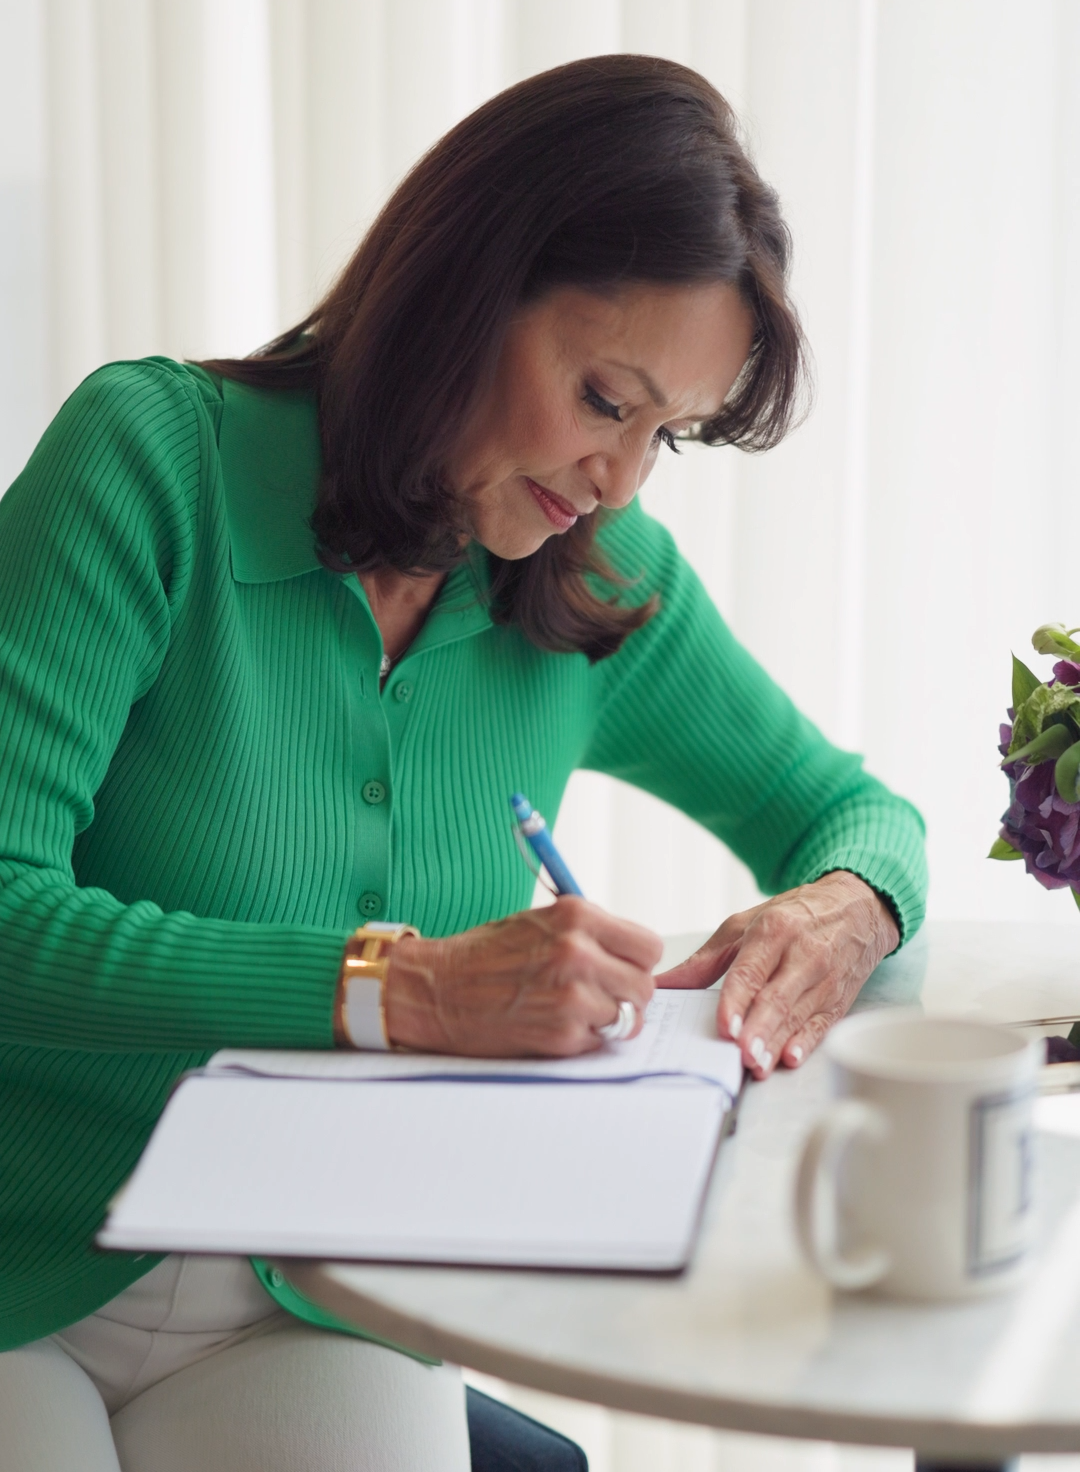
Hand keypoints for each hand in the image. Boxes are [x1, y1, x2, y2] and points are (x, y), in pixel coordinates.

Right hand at [383, 897, 661, 1056]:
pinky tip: (555, 1026)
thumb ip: (589, 934)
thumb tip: (633, 956)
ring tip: (577, 1013)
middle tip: (602, 996)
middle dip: (628, 995)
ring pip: (629, 1018)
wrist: (436, 989)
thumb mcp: (541, 921)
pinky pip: (600, 1042)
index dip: (637, 962)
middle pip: (645, 986)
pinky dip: (584, 1040)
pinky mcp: (561, 1035)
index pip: (649, 946)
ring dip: (609, 1020)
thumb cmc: (484, 955)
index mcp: (577, 917)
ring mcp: (572, 997)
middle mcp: (579, 953)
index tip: (622, 969)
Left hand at [655, 872, 898, 1078]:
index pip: (751, 971)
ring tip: (757, 1065)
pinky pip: (822, 1024)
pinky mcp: (840, 998)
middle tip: (741, 1054)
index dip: (737, 1001)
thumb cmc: (794, 915)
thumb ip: (705, 960)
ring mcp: (824, 977)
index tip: (724, 1026)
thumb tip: (665, 984)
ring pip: (797, 1015)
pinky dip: (807, 1042)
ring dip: (777, 1042)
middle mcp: (802, 953)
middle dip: (758, 1029)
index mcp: (773, 931)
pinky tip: (792, 1058)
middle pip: (776, 998)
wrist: (857, 907)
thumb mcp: (744, 925)